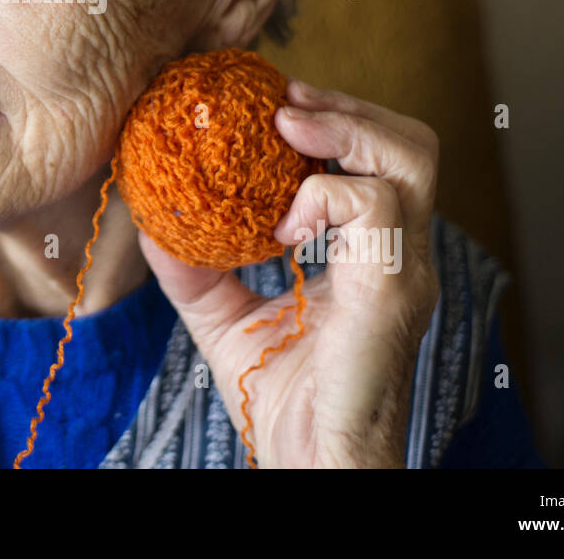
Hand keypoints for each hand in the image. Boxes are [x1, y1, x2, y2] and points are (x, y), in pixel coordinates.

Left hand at [138, 78, 440, 467]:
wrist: (311, 462)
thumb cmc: (279, 398)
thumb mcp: (223, 317)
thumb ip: (194, 267)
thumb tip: (151, 217)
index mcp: (373, 252)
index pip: (377, 160)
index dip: (331, 119)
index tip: (271, 102)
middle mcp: (400, 252)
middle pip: (412, 144)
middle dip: (347, 107)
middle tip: (283, 100)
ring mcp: (405, 269)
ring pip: (412, 158)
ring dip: (345, 127)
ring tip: (287, 126)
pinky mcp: (394, 290)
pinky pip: (374, 206)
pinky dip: (324, 193)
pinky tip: (285, 223)